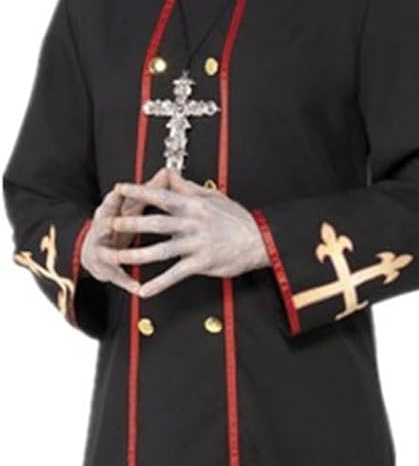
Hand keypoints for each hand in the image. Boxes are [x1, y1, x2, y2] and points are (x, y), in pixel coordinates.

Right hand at [79, 178, 161, 293]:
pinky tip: (138, 288)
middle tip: (116, 224)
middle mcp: (102, 228)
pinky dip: (127, 281)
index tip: (120, 190)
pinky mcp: (105, 268)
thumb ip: (149, 192)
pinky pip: (117, 275)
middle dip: (111, 223)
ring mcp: (101, 249)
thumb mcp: (131, 207)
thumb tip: (166, 172)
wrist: (94, 251)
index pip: (113, 200)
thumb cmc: (119, 225)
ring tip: (123, 258)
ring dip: (115, 255)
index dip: (116, 195)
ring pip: (107, 251)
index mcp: (110, 211)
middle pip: (105, 223)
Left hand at [105, 169, 270, 298]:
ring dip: (137, 255)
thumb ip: (189, 188)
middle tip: (111, 224)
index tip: (120, 189)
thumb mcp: (214, 196)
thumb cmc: (238, 219)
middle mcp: (193, 224)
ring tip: (118, 257)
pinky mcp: (202, 263)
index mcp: (194, 205)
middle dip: (131, 224)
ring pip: (161, 251)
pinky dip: (159, 284)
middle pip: (156, 223)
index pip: (162, 196)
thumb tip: (169, 175)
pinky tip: (144, 290)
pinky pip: (176, 275)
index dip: (140, 192)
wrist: (260, 240)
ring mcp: (196, 245)